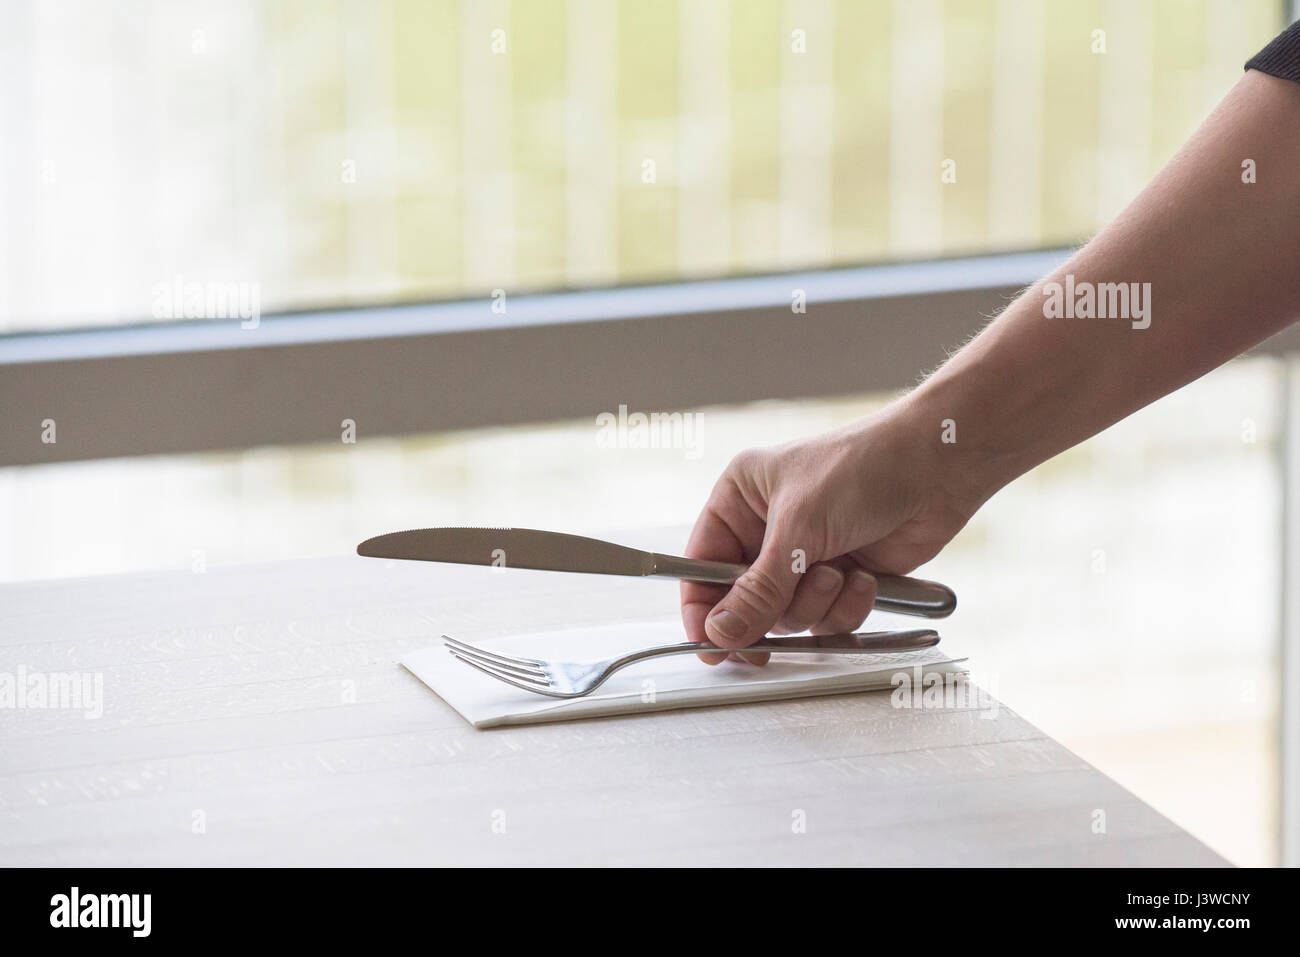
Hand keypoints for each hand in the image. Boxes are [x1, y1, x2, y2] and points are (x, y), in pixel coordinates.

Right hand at [679, 405, 987, 663]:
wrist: (938, 467)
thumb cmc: (864, 467)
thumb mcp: (798, 529)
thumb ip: (758, 589)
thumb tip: (721, 633)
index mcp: (739, 500)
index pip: (701, 566)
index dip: (703, 610)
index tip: (711, 645)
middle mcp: (768, 530)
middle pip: (744, 602)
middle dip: (774, 607)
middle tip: (785, 610)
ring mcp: (806, 557)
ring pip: (789, 617)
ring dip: (817, 604)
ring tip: (838, 572)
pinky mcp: (842, 578)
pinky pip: (828, 619)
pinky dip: (847, 607)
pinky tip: (864, 578)